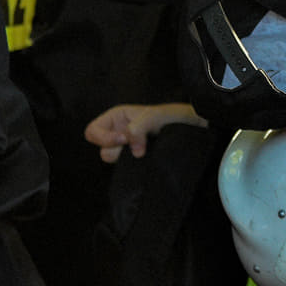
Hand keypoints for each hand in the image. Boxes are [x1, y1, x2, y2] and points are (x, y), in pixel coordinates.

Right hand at [84, 102, 206, 163]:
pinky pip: (125, 170)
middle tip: (137, 146)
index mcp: (117, 117)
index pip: (93, 131)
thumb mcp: (156, 115)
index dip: (103, 138)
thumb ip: (140, 126)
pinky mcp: (135, 162)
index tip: (123, 140)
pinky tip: (147, 160)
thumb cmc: (173, 116)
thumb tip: (133, 148)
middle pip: (102, 150)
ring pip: (113, 161)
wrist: (192, 129)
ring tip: (146, 151)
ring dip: (127, 159)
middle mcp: (118, 133)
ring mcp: (126, 149)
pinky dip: (134, 168)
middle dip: (116, 150)